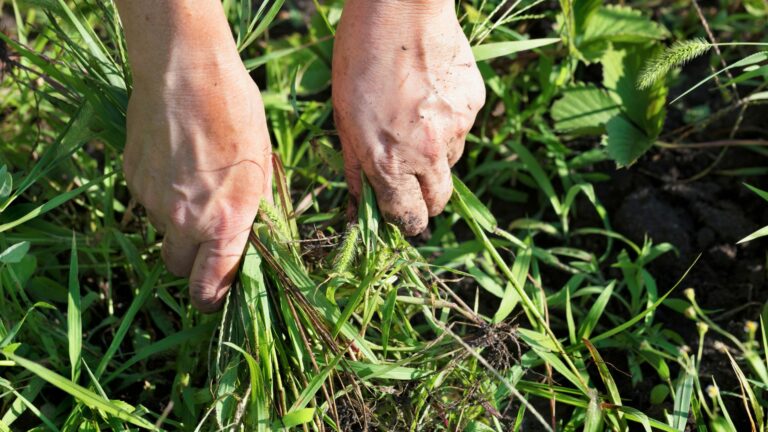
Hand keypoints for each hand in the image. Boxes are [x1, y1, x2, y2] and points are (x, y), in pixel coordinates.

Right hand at [124, 63, 270, 311]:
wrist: (186, 72)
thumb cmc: (236, 114)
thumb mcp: (262, 167)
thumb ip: (254, 212)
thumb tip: (252, 240)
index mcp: (226, 222)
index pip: (210, 287)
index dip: (213, 300)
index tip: (216, 297)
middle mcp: (185, 221)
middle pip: (179, 268)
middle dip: (192, 263)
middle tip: (208, 239)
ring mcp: (152, 201)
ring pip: (162, 232)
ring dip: (177, 223)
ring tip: (195, 182)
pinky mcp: (132, 179)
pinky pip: (147, 203)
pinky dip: (160, 195)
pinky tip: (176, 163)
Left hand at [332, 0, 484, 235]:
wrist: (402, 8)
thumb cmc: (359, 58)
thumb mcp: (343, 117)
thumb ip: (355, 166)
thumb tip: (358, 204)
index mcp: (389, 162)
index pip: (408, 218)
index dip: (405, 221)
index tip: (402, 215)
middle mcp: (427, 154)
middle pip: (438, 202)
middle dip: (425, 200)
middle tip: (411, 179)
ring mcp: (456, 129)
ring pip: (450, 162)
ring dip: (435, 156)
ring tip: (414, 118)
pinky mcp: (474, 105)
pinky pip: (462, 129)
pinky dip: (448, 123)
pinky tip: (430, 94)